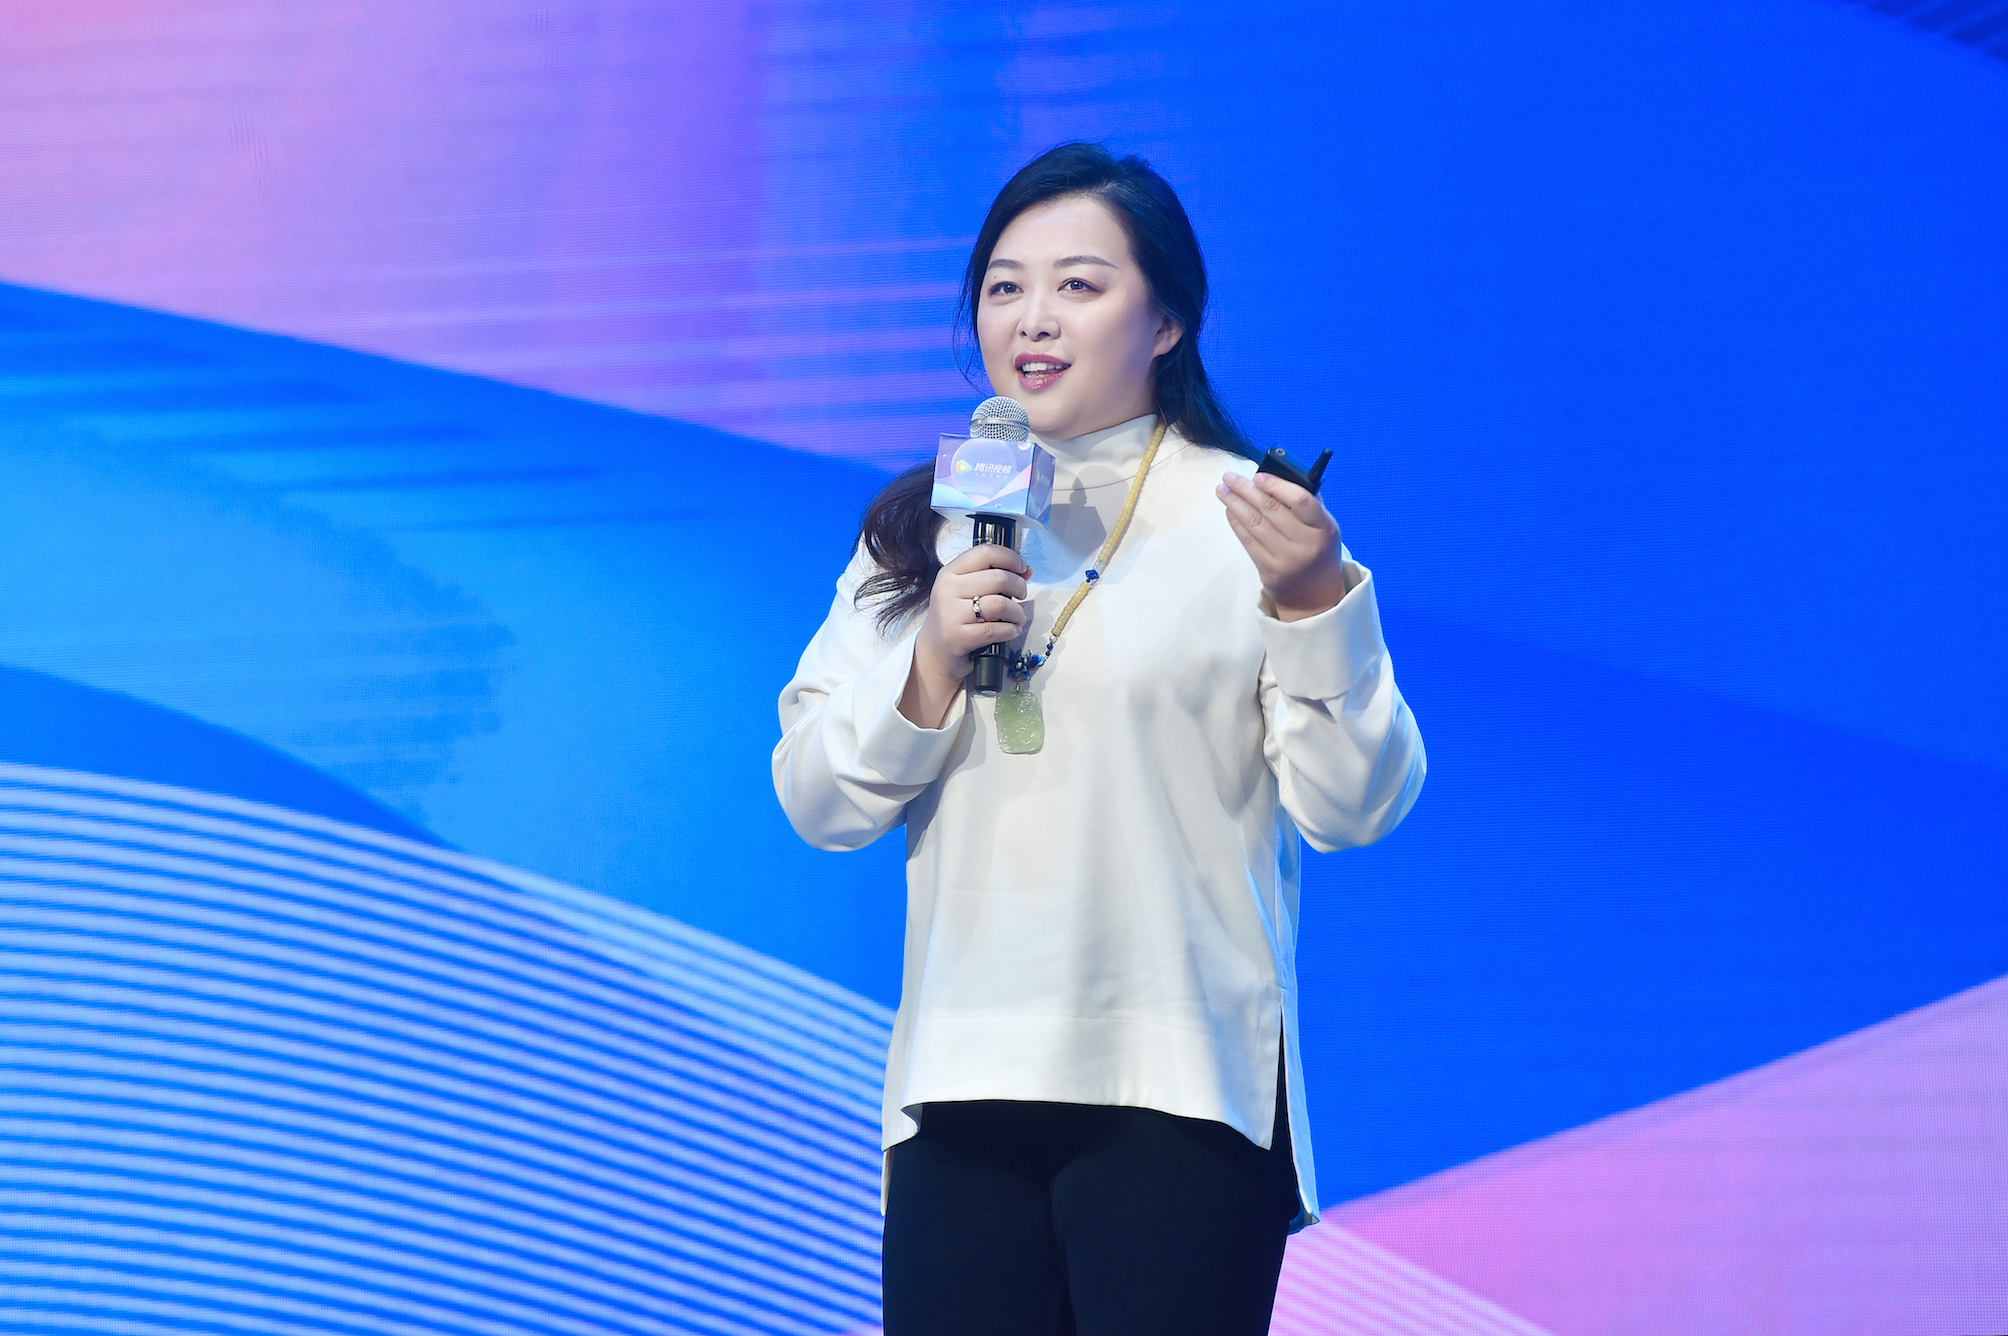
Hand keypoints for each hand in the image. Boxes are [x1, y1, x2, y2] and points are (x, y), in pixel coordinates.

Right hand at [899, 543, 1031, 727]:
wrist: (934, 652)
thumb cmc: (955, 618)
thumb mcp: (966, 591)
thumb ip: (992, 577)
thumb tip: (1026, 571)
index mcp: (950, 573)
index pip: (985, 553)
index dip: (1010, 558)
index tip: (1022, 569)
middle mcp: (947, 590)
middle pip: (997, 578)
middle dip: (1019, 587)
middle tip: (1022, 596)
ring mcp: (950, 614)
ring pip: (999, 604)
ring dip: (1017, 612)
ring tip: (1018, 617)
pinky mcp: (957, 637)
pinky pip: (994, 629)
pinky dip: (1010, 630)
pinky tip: (1012, 630)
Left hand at [1215, 471, 1347, 621]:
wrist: (1314, 595)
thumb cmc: (1317, 549)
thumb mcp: (1323, 527)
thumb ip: (1307, 502)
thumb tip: (1278, 475)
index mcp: (1324, 528)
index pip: (1301, 501)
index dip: (1277, 486)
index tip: (1258, 476)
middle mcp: (1306, 544)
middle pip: (1271, 510)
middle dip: (1246, 490)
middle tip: (1229, 477)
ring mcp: (1286, 559)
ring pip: (1255, 524)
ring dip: (1235, 504)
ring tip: (1222, 490)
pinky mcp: (1269, 571)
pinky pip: (1248, 541)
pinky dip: (1237, 523)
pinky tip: (1230, 510)